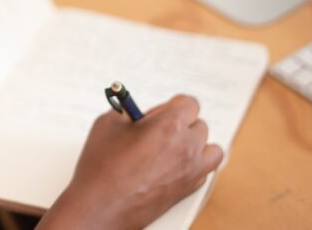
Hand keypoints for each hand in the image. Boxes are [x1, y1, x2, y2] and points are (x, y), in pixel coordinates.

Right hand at [38, 95, 221, 229]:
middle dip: (180, 124)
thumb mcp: (108, 124)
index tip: (160, 111)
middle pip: (199, 125)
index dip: (173, 105)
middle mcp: (186, 147)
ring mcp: (191, 170)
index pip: (189, 103)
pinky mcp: (188, 190)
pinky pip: (205, 170)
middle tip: (157, 130)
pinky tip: (174, 165)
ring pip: (211, 149)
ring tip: (174, 147)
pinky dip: (195, 165)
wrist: (100, 207)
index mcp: (169, 125)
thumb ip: (127, 111)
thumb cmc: (102, 169)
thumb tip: (134, 111)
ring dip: (196, 145)